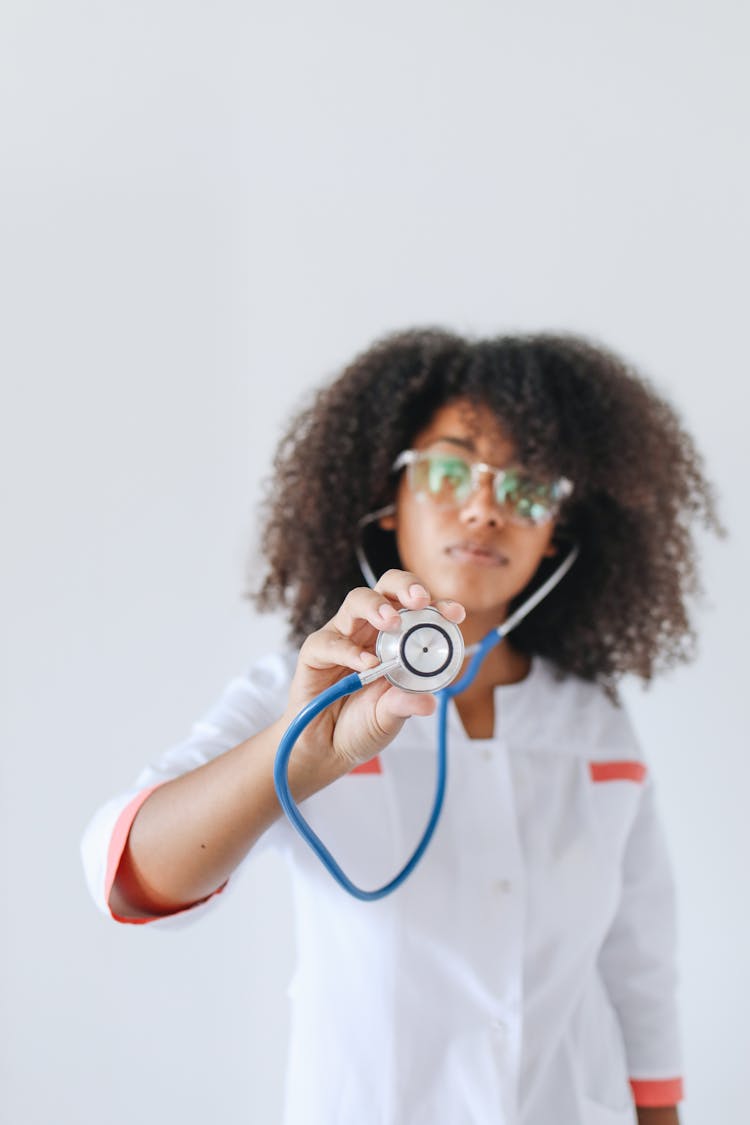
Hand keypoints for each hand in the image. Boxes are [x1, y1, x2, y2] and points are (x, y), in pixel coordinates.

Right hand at [283, 569, 465, 774]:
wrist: (327, 748)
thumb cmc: (363, 723)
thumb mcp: (391, 716)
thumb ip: (406, 704)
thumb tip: (429, 702)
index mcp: (396, 638)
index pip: (418, 609)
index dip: (437, 605)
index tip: (455, 614)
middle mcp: (369, 629)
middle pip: (387, 587)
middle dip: (406, 587)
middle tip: (419, 601)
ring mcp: (342, 636)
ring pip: (357, 600)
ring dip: (376, 606)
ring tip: (391, 621)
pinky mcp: (316, 651)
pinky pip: (330, 641)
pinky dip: (349, 650)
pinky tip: (366, 664)